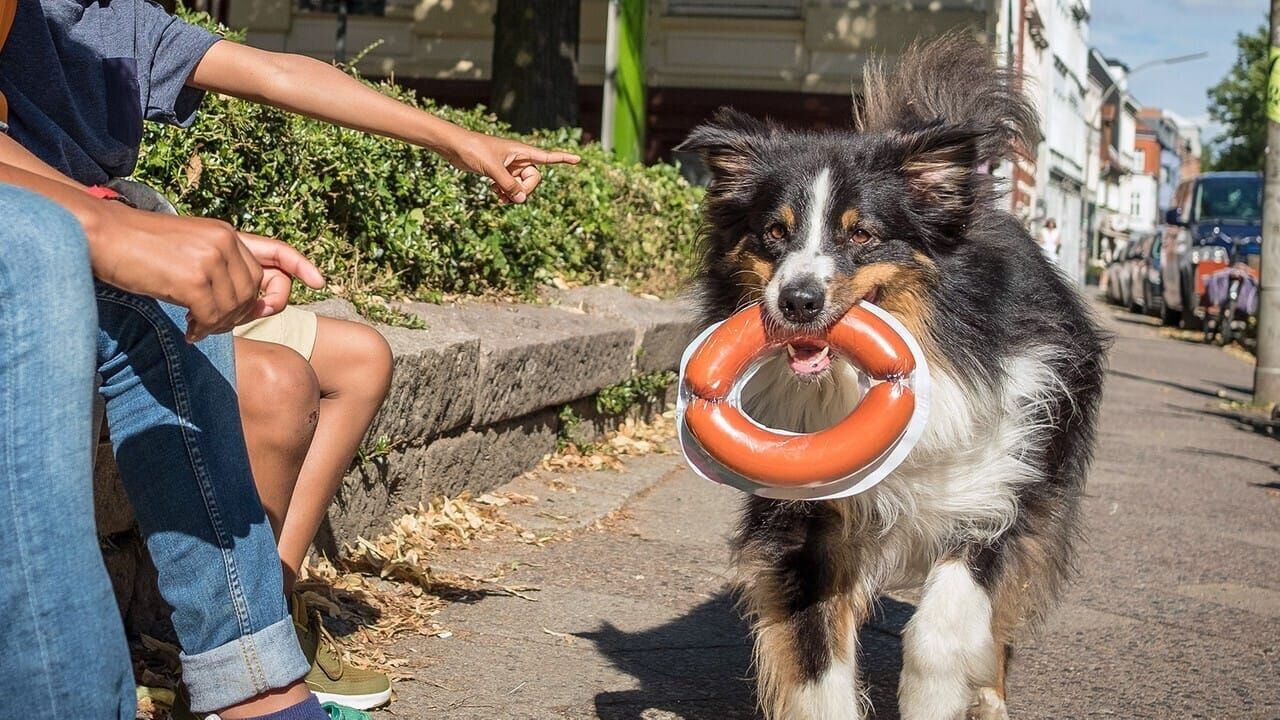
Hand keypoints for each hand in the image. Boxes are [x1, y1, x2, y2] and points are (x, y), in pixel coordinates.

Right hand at [85, 202, 323, 341]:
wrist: (100, 235)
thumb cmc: (140, 248)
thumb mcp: (190, 250)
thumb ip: (225, 270)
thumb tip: (258, 305)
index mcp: (227, 233)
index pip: (277, 250)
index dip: (301, 266)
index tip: (320, 282)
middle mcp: (225, 242)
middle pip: (255, 292)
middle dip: (241, 315)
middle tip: (212, 324)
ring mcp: (211, 259)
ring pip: (236, 308)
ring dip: (219, 325)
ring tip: (196, 327)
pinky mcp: (194, 279)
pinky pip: (214, 317)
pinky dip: (204, 330)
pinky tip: (189, 331)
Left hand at [443, 130, 579, 203]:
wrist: (455, 147)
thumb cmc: (473, 150)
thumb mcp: (492, 168)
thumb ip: (508, 185)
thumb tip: (522, 200)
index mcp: (521, 151)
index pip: (547, 156)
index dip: (563, 158)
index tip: (578, 159)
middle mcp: (518, 158)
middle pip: (534, 178)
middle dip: (525, 189)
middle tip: (509, 194)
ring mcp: (509, 166)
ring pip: (521, 185)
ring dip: (513, 194)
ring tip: (498, 197)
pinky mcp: (499, 172)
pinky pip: (510, 187)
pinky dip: (505, 193)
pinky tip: (494, 193)